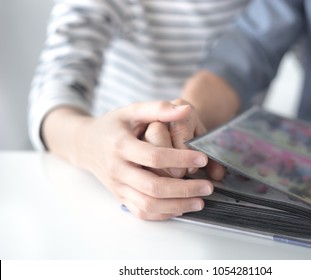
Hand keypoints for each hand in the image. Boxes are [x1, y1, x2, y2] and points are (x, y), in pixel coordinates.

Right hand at [70, 101, 213, 219]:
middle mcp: (118, 170)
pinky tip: (181, 207)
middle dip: (184, 189)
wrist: (85, 144)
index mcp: (121, 146)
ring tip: (199, 201)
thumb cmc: (113, 126)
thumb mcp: (132, 111)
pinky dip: (163, 213)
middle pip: (153, 187)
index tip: (203, 158)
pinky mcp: (120, 197)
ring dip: (177, 206)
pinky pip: (142, 212)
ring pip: (148, 204)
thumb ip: (158, 109)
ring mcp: (118, 187)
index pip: (154, 157)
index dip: (180, 158)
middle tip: (207, 187)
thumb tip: (185, 110)